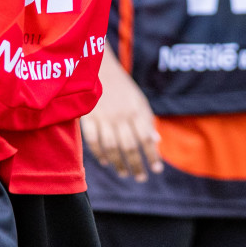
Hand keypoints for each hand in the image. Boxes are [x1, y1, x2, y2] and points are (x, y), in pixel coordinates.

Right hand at [80, 54, 161, 182]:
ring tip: (124, 173)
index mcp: (136, 110)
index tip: (157, 169)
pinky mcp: (89, 118)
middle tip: (141, 178)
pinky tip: (106, 161)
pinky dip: (99, 154)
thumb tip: (156, 141)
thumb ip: (146, 120)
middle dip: (137, 165)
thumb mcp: (139, 100)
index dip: (152, 155)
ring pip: (111, 147)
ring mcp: (104, 117)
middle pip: (129, 146)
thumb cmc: (122, 87)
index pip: (146, 138)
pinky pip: (93, 141)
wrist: (99, 68)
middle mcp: (121, 116)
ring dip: (118, 163)